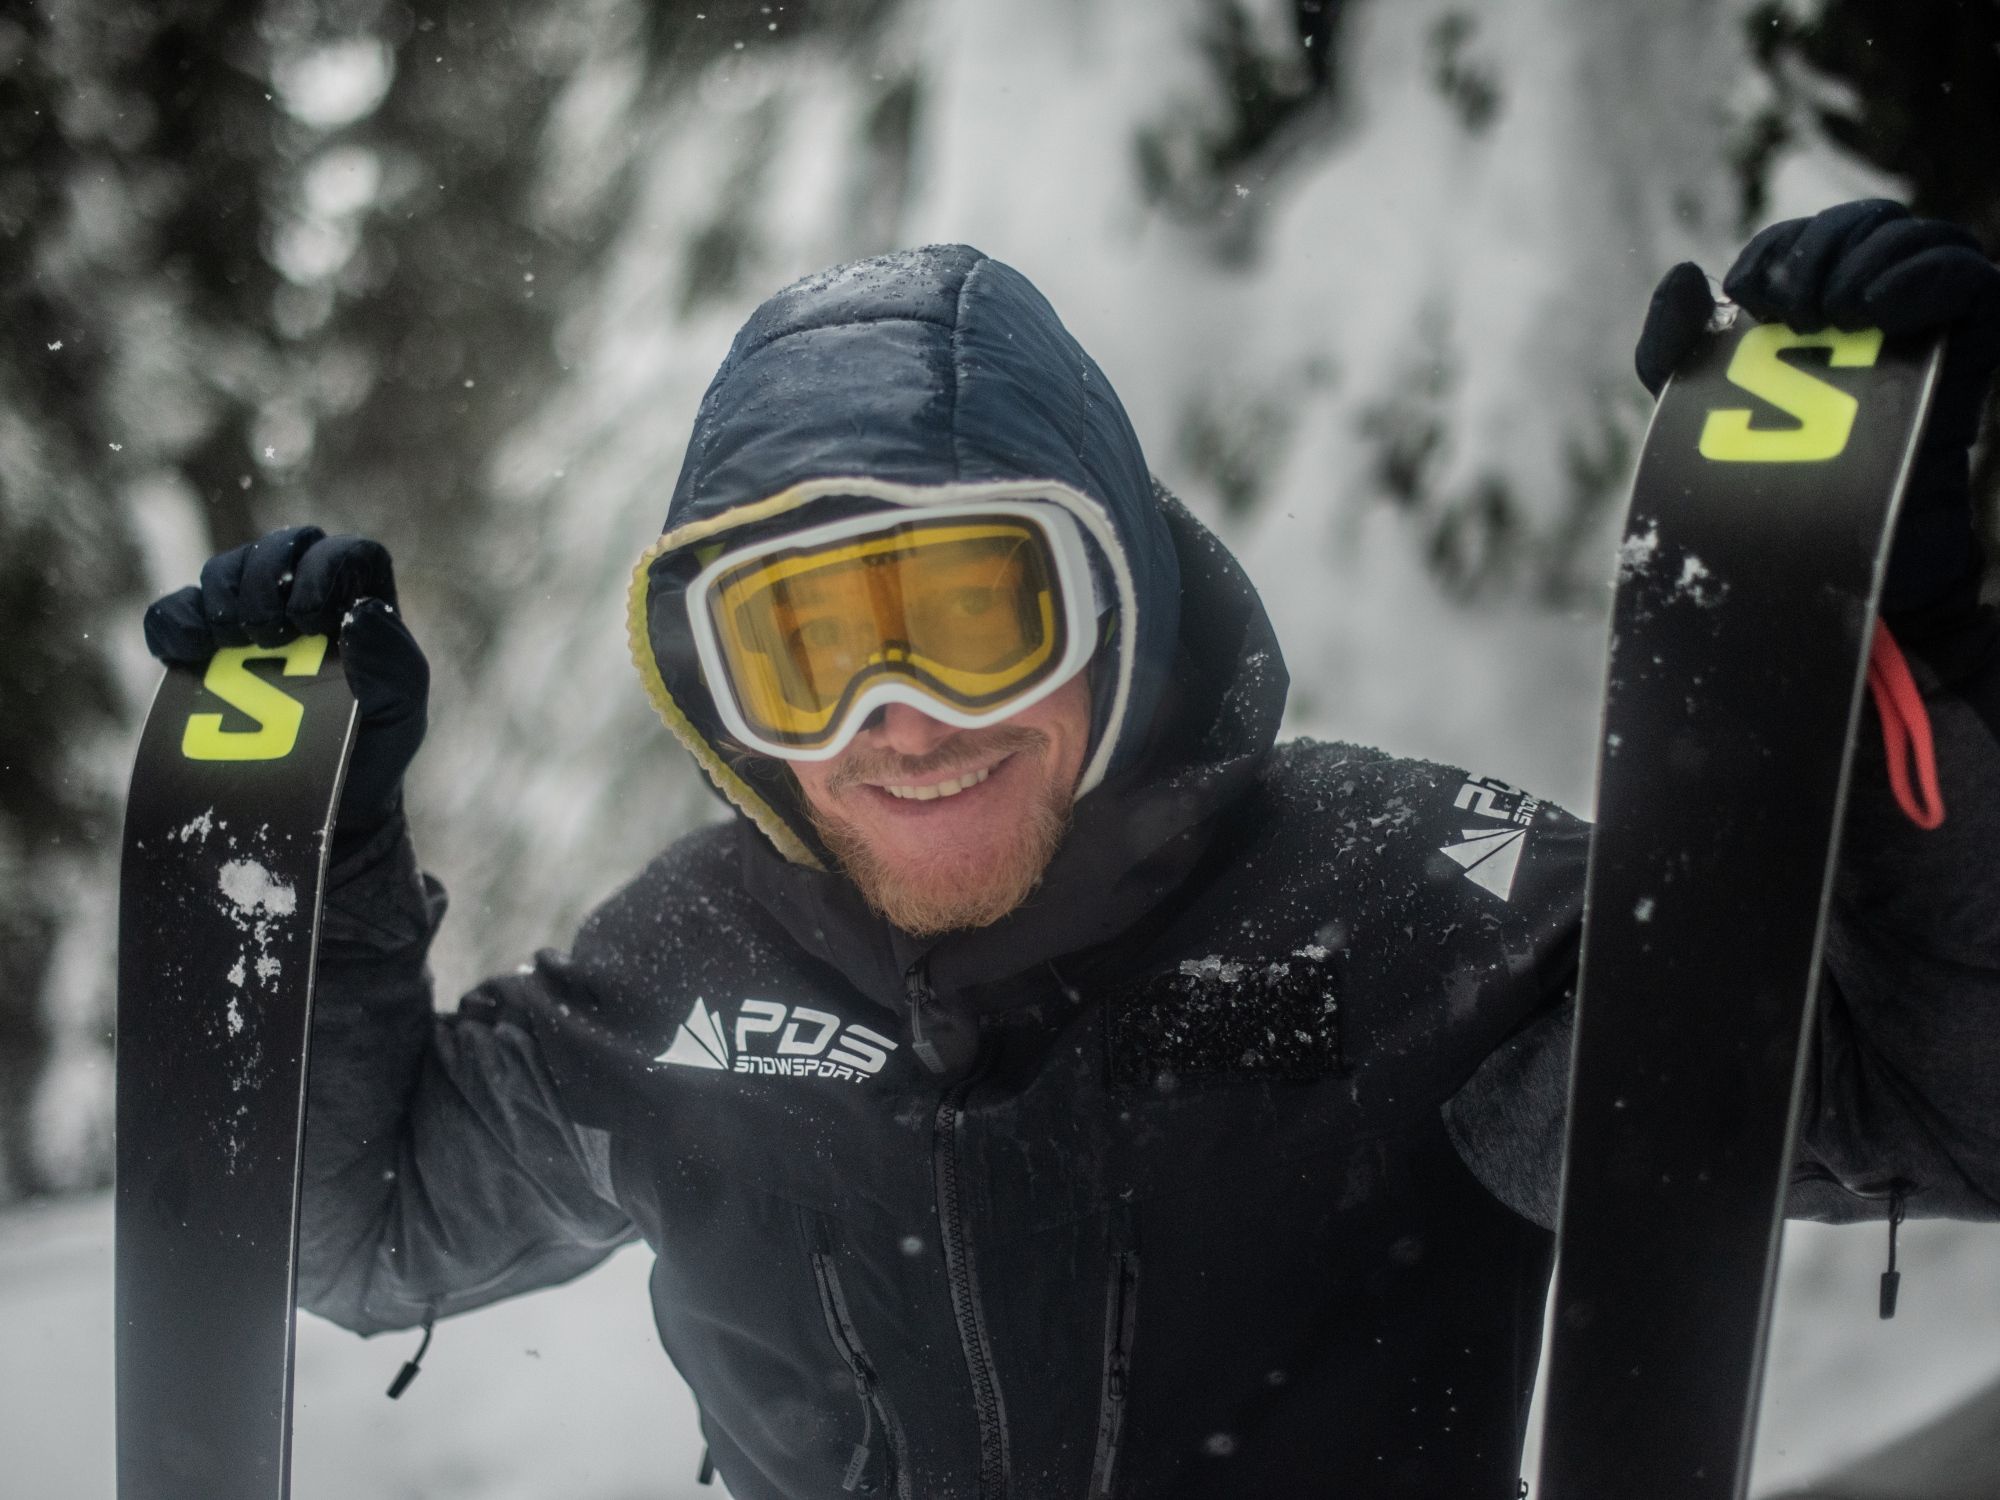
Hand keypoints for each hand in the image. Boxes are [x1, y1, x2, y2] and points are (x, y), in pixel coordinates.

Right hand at [143, 526, 429, 844]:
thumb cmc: (373, 746)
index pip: (349, 553)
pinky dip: (174, 624)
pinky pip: (173, 611)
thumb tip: (358, 613)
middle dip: (265, 578)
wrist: (325, 799)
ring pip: (225, 569)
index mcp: (362, 602)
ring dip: (223, 597)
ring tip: (232, 643)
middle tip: (265, 632)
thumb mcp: (401, 712)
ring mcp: (250, 617)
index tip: (309, 618)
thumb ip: (393, 663)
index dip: (324, 569)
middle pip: (282, 547)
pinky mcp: (201, 645)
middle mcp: (306, 597)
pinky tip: (187, 653)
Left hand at [1634, 199, 1999, 612]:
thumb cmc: (1763, 477)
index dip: (1773, 248)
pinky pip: (1970, 274)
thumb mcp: (1697, 409)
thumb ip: (1673, 345)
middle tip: (1790, 311)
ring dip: (1866, 257)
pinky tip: (1876, 307)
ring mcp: (1927, 317)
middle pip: (1859, 223)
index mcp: (1816, 303)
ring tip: (1835, 313)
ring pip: (1915, 235)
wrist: (1830, 547)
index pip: (1804, 237)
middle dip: (1817, 250)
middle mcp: (1876, 300)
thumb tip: (1683, 272)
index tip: (1744, 294)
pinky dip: (1925, 272)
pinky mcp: (1972, 339)